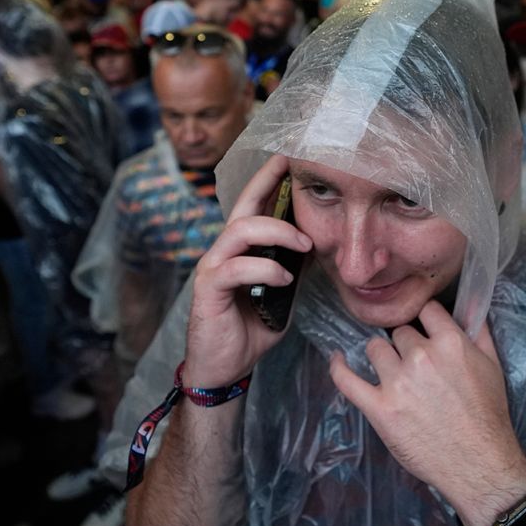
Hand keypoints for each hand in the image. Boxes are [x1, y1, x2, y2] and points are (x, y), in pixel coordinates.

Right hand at [183, 154, 312, 387]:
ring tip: (304, 244)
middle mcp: (223, 251)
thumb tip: (317, 243)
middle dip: (267, 184)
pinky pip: (235, 268)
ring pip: (238, 231)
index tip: (289, 159)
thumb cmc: (251, 328)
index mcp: (241, 249)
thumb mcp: (282, 292)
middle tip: (293, 172)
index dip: (269, 180)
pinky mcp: (207, 290)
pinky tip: (284, 278)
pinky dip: (264, 269)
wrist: (226, 367)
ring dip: (276, 232)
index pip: (254, 206)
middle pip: (242, 206)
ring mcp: (212, 268)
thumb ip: (292, 267)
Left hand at [329, 302, 525, 525]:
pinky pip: (347, 380)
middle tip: (417, 367)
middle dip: (407, 346)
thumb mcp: (493, 365)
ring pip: (374, 349)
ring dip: (383, 357)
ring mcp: (396, 383)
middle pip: (399, 333)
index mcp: (450, 343)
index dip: (425, 320)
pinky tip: (338, 358)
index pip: (425, 310)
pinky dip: (338, 367)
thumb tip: (467, 307)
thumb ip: (479, 332)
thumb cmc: (488, 415)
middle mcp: (421, 357)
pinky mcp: (378, 408)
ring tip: (392, 373)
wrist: (477, 463)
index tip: (425, 330)